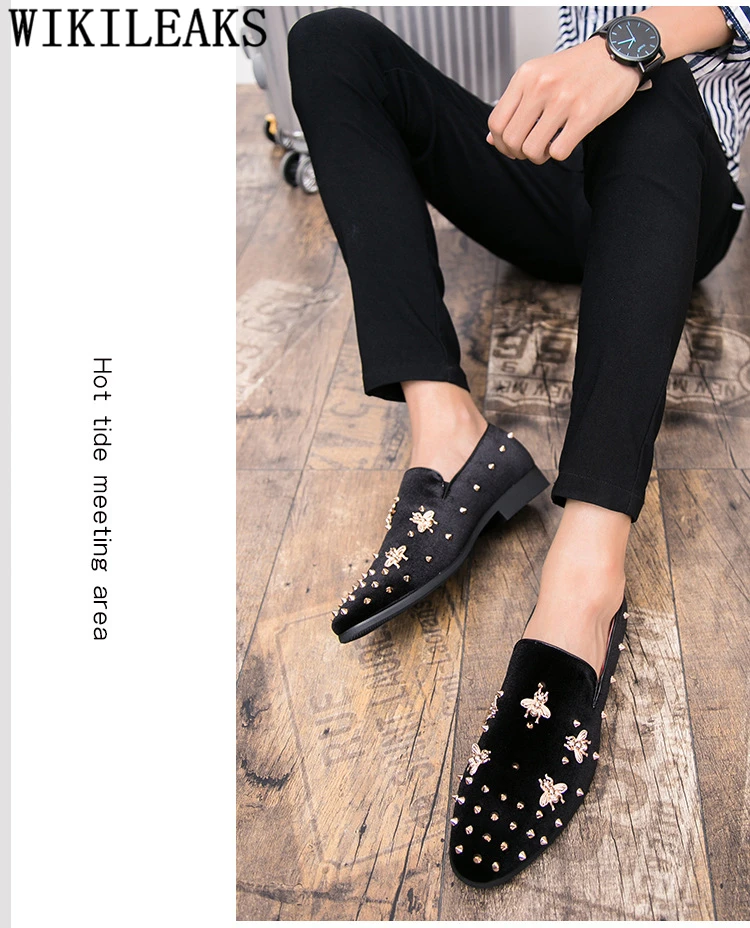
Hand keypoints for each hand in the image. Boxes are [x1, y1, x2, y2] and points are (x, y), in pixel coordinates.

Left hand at [486, 37, 640, 163]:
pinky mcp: (585, 115)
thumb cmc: (577, 68)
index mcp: (526, 76)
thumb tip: (491, 140)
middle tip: (530, 148)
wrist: (617, 52)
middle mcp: (541, 86)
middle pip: (510, 140)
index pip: (496, 122)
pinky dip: (558, 155)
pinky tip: (564, 141)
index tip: (510, 146)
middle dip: (517, 153)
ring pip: (532, 150)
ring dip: (538, 157)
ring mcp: (563, 100)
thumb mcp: (539, 76)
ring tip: (548, 146)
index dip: (499, 143)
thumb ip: (515, 105)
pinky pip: (558, 152)